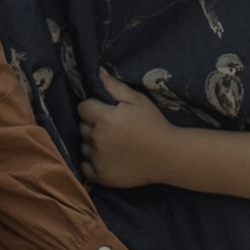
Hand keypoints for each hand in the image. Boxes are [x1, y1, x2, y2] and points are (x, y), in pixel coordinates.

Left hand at [78, 70, 181, 190]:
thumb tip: (98, 72)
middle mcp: (97, 139)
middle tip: (111, 128)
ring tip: (110, 143)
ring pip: (83, 146)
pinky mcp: (101, 176)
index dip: (92, 107)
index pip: (83, 108)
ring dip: (92, 143)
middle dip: (92, 125)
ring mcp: (98, 159)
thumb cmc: (154, 125)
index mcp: (105, 118)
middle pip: (82, 127)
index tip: (104, 111)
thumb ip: (115, 87)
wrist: (168, 156)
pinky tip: (106, 158)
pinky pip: (85, 167)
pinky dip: (91, 162)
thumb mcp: (138, 101)